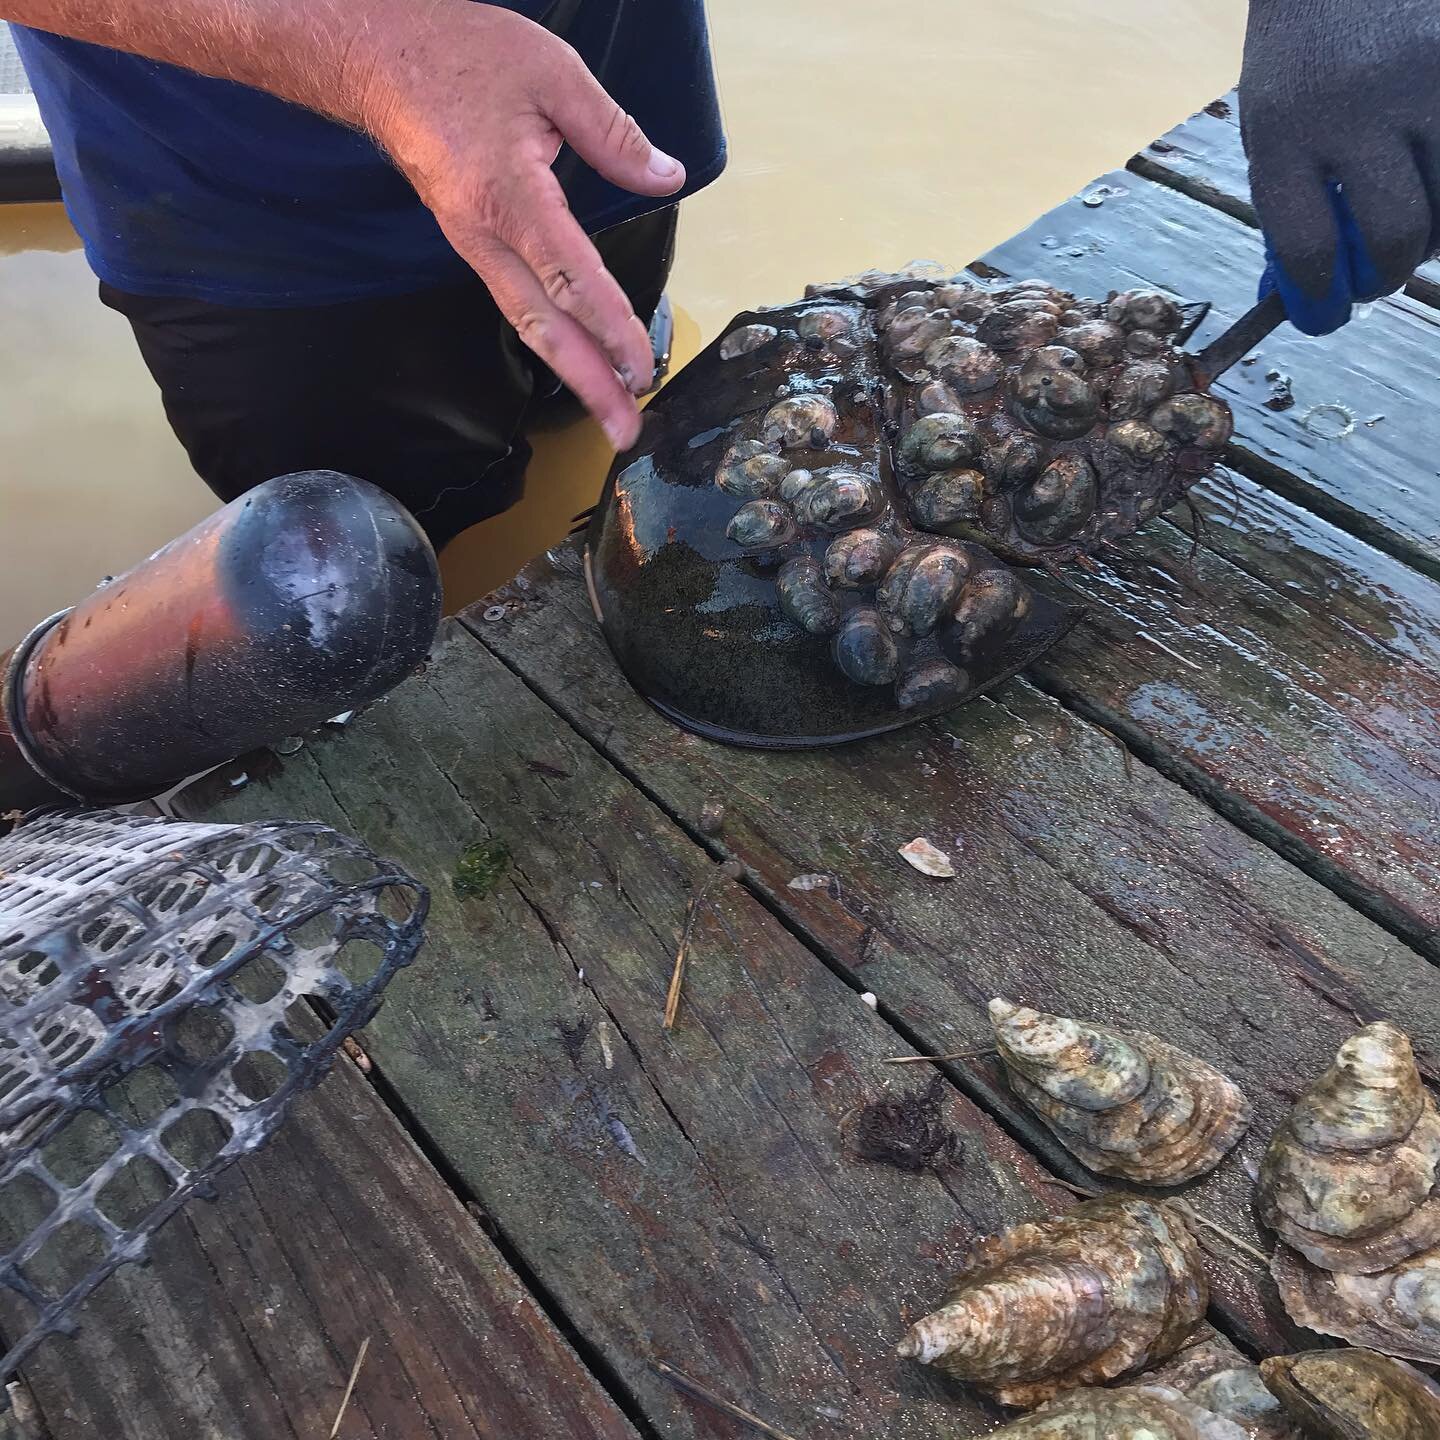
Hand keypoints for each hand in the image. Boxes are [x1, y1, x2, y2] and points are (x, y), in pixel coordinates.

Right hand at [351, 0, 685, 447]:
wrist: (373, 54)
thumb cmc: (457, 53)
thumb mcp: (551, 73)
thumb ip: (613, 132)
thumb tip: (667, 175)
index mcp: (509, 194)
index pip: (572, 277)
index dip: (612, 327)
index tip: (643, 366)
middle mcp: (485, 234)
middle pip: (546, 326)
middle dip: (591, 383)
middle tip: (626, 432)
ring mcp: (472, 243)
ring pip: (528, 323)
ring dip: (572, 371)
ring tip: (610, 412)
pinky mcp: (470, 241)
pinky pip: (514, 302)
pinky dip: (551, 338)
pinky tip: (577, 359)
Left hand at [1240, 0, 1439, 334]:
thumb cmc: (1305, 52)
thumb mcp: (1273, 121)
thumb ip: (1291, 198)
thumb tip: (1305, 293)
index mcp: (1285, 130)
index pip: (1309, 246)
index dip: (1321, 295)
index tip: (1326, 310)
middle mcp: (1356, 107)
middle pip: (1395, 234)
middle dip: (1387, 275)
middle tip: (1378, 277)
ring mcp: (1425, 81)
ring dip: (1432, 235)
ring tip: (1412, 223)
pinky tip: (1431, 183)